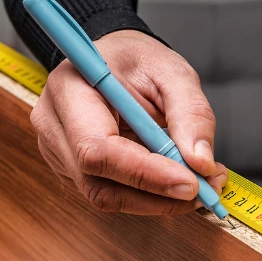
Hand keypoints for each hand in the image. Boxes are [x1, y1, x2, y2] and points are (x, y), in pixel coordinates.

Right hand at [31, 29, 226, 213]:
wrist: (114, 60)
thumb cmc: (137, 60)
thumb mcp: (173, 72)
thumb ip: (192, 113)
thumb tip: (201, 162)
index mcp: (68, 90)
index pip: (97, 148)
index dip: (145, 173)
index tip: (191, 182)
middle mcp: (54, 126)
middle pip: (99, 183)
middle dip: (158, 194)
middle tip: (207, 188)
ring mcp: (58, 152)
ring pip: (107, 196)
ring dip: (158, 200)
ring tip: (200, 182)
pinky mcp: (72, 170)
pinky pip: (111, 193)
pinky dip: (149, 195)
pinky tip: (176, 178)